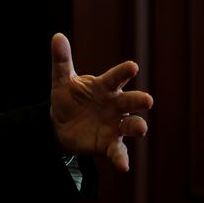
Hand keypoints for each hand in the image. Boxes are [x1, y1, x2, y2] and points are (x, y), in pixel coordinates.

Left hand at [49, 33, 153, 171]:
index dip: (124, 72)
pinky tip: (123, 166)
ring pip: (131, 125)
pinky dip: (121, 158)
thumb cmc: (69, 98)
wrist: (61, 124)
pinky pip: (118, 151)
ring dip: (137, 126)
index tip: (132, 67)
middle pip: (130, 101)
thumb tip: (57, 36)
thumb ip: (62, 60)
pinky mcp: (109, 144)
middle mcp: (115, 105)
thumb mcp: (62, 80)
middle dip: (138, 100)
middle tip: (146, 100)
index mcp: (105, 87)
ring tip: (141, 128)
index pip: (116, 77)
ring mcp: (115, 125)